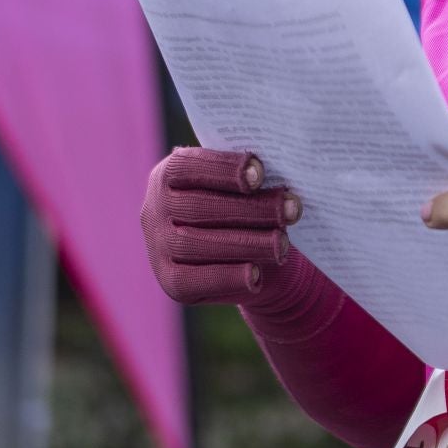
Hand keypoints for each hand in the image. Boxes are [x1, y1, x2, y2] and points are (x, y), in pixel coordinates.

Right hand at [140, 147, 306, 305]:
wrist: (247, 251)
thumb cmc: (247, 202)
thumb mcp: (245, 184)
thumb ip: (250, 175)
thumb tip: (282, 165)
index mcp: (168, 175)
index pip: (187, 166)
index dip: (222, 168)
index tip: (260, 173)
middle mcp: (155, 210)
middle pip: (198, 207)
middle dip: (250, 208)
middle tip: (291, 208)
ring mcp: (159, 247)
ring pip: (195, 244)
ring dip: (245, 243)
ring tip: (282, 243)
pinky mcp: (171, 282)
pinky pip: (193, 281)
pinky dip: (227, 277)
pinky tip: (256, 275)